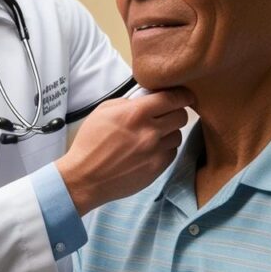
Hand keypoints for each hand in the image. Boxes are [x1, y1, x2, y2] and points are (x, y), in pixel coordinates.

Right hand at [55, 88, 191, 214]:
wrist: (86, 177)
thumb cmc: (90, 142)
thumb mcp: (103, 111)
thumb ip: (128, 102)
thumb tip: (146, 99)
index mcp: (135, 113)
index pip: (172, 98)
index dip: (182, 94)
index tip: (184, 95)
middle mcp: (149, 132)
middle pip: (181, 116)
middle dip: (175, 112)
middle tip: (166, 114)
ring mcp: (155, 152)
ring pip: (178, 135)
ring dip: (169, 132)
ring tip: (153, 134)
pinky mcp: (157, 168)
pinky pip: (171, 152)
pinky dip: (164, 148)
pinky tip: (150, 149)